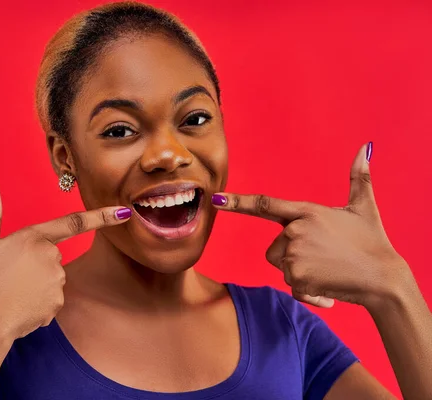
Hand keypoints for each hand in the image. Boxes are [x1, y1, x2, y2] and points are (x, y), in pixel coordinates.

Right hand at [0, 181, 130, 340]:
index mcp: (34, 237)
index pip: (74, 222)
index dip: (103, 216)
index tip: (126, 212)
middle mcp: (51, 257)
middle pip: (51, 256)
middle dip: (36, 264)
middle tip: (10, 276)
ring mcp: (57, 281)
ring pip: (51, 278)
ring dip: (36, 284)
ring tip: (12, 292)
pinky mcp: (58, 303)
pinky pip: (51, 298)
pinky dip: (38, 302)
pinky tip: (21, 306)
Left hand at [212, 142, 412, 308]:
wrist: (384, 279)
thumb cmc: (373, 242)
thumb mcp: (364, 208)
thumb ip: (359, 178)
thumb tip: (365, 148)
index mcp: (307, 212)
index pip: (265, 204)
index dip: (238, 202)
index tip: (216, 199)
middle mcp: (296, 231)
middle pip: (274, 247)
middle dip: (292, 254)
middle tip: (323, 256)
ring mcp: (294, 254)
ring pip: (281, 265)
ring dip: (298, 271)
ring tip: (326, 268)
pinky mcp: (297, 277)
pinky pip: (291, 285)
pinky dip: (307, 289)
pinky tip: (327, 285)